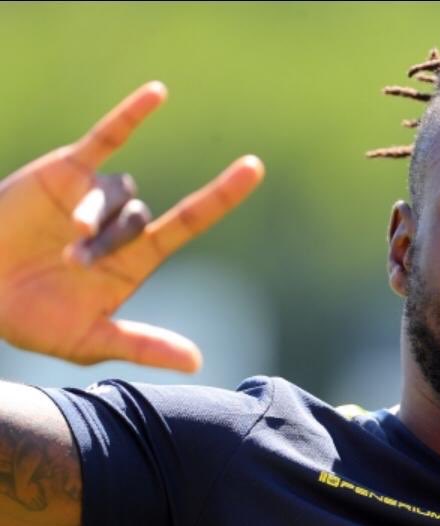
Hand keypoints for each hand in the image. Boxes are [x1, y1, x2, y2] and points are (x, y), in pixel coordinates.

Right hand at [0, 81, 263, 371]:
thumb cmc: (28, 318)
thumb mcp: (88, 340)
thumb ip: (141, 345)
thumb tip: (197, 361)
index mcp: (133, 260)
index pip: (188, 220)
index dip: (221, 194)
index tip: (254, 168)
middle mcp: (118, 225)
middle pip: (141, 216)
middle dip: (112, 241)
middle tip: (74, 264)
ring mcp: (92, 197)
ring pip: (118, 191)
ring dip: (96, 215)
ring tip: (66, 241)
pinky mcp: (63, 175)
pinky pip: (103, 139)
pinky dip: (130, 117)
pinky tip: (160, 94)